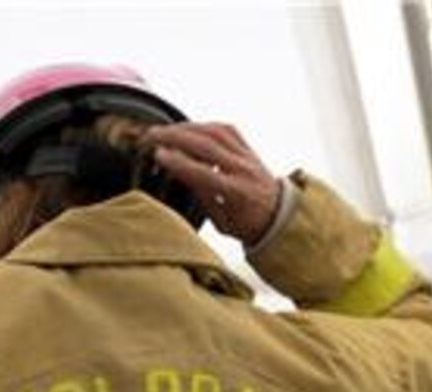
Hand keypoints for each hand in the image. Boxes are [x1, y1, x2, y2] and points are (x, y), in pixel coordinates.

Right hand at [145, 122, 281, 245]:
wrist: (280, 217)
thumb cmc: (248, 225)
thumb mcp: (223, 223)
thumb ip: (204, 198)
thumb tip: (181, 172)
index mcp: (238, 194)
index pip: (205, 173)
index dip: (180, 163)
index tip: (158, 155)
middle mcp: (245, 170)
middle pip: (208, 145)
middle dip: (176, 137)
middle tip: (151, 135)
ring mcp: (248, 156)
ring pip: (215, 132)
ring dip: (186, 127)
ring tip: (164, 130)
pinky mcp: (249, 148)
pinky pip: (226, 129)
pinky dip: (204, 125)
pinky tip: (187, 128)